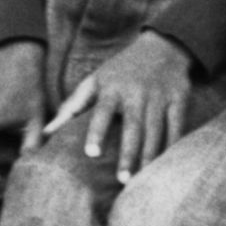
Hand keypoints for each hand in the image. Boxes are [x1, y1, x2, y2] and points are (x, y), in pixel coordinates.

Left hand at [48, 31, 194, 179]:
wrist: (162, 46)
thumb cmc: (120, 71)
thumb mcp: (95, 81)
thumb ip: (72, 107)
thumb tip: (46, 133)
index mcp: (112, 89)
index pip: (102, 112)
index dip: (97, 132)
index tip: (91, 153)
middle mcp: (136, 93)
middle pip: (132, 127)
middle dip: (128, 154)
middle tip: (122, 179)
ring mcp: (159, 97)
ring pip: (155, 131)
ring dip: (149, 155)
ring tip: (142, 179)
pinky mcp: (179, 100)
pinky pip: (176, 126)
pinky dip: (173, 145)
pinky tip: (166, 164)